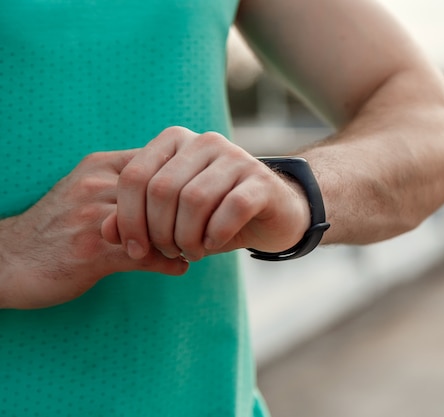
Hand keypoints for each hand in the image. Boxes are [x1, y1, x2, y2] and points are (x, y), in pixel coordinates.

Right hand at [0, 150, 188, 309]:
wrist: (7, 260)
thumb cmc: (55, 227)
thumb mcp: (85, 190)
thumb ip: (123, 185)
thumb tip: (172, 188)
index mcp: (101, 167)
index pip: (159, 161)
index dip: (186, 180)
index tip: (202, 197)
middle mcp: (99, 186)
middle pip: (165, 191)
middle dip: (190, 211)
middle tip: (207, 226)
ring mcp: (96, 218)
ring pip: (159, 223)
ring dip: (183, 238)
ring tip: (195, 248)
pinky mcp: (93, 253)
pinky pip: (146, 257)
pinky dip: (169, 264)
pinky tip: (180, 268)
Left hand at [102, 127, 310, 261]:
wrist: (273, 214)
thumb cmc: (215, 216)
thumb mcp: (170, 219)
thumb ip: (135, 219)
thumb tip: (105, 230)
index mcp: (175, 141)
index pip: (134, 176)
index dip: (128, 219)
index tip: (135, 250)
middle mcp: (205, 141)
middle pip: (161, 190)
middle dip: (158, 232)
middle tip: (168, 253)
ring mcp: (236, 157)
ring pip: (194, 200)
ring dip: (186, 238)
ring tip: (191, 252)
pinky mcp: (261, 181)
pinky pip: (230, 209)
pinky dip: (215, 235)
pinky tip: (213, 244)